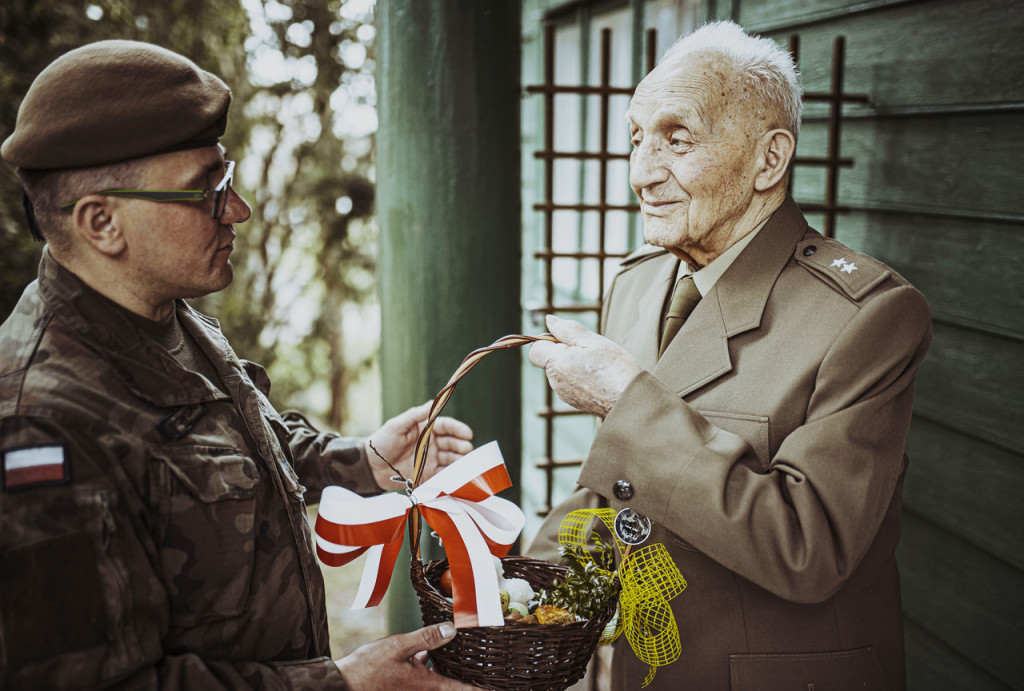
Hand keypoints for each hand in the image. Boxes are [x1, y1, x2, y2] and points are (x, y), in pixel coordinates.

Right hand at [335, 622, 470, 689]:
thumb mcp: (399, 646)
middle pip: (451, 686)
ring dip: (447, 672)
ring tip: (460, 659)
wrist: (343, 684)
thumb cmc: (368, 668)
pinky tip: (426, 653)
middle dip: (465, 680)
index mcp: (426, 685)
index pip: (460, 690)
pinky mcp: (403, 685)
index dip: (479, 690)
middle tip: (483, 673)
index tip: (495, 690)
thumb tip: (452, 630)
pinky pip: (424, 677)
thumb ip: (426, 638)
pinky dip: (430, 667)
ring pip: (437, 681)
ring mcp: (412, 690)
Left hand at [367, 402, 473, 490]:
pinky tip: (459, 474)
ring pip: (451, 458)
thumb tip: (433, 402)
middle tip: (468, 449)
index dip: (458, 429)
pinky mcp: (428, 474)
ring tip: (467, 461)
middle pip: (452, 442)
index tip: (467, 433)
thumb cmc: (382, 442)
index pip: (446, 426)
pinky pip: (444, 473)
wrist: (371, 466)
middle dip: (461, 445)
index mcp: (425, 429)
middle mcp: (431, 443)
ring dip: (460, 459)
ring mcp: (431, 459)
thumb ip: (415, 415)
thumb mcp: (397, 425)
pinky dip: (453, 473)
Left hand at [528, 315, 643, 417]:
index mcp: (557, 364)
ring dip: (575, 364)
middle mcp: (556, 382)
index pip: (536, 349)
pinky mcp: (575, 402)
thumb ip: (567, 329)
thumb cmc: (614, 369)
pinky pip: (572, 384)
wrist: (630, 401)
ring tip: (599, 365)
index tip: (568, 338)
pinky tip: (600, 377)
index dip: (548, 339)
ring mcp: (565, 394)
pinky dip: (582, 378)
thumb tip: (549, 320)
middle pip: (551, 360)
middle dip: (566, 351)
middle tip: (591, 351)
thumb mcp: (593, 341)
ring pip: (562, 372)